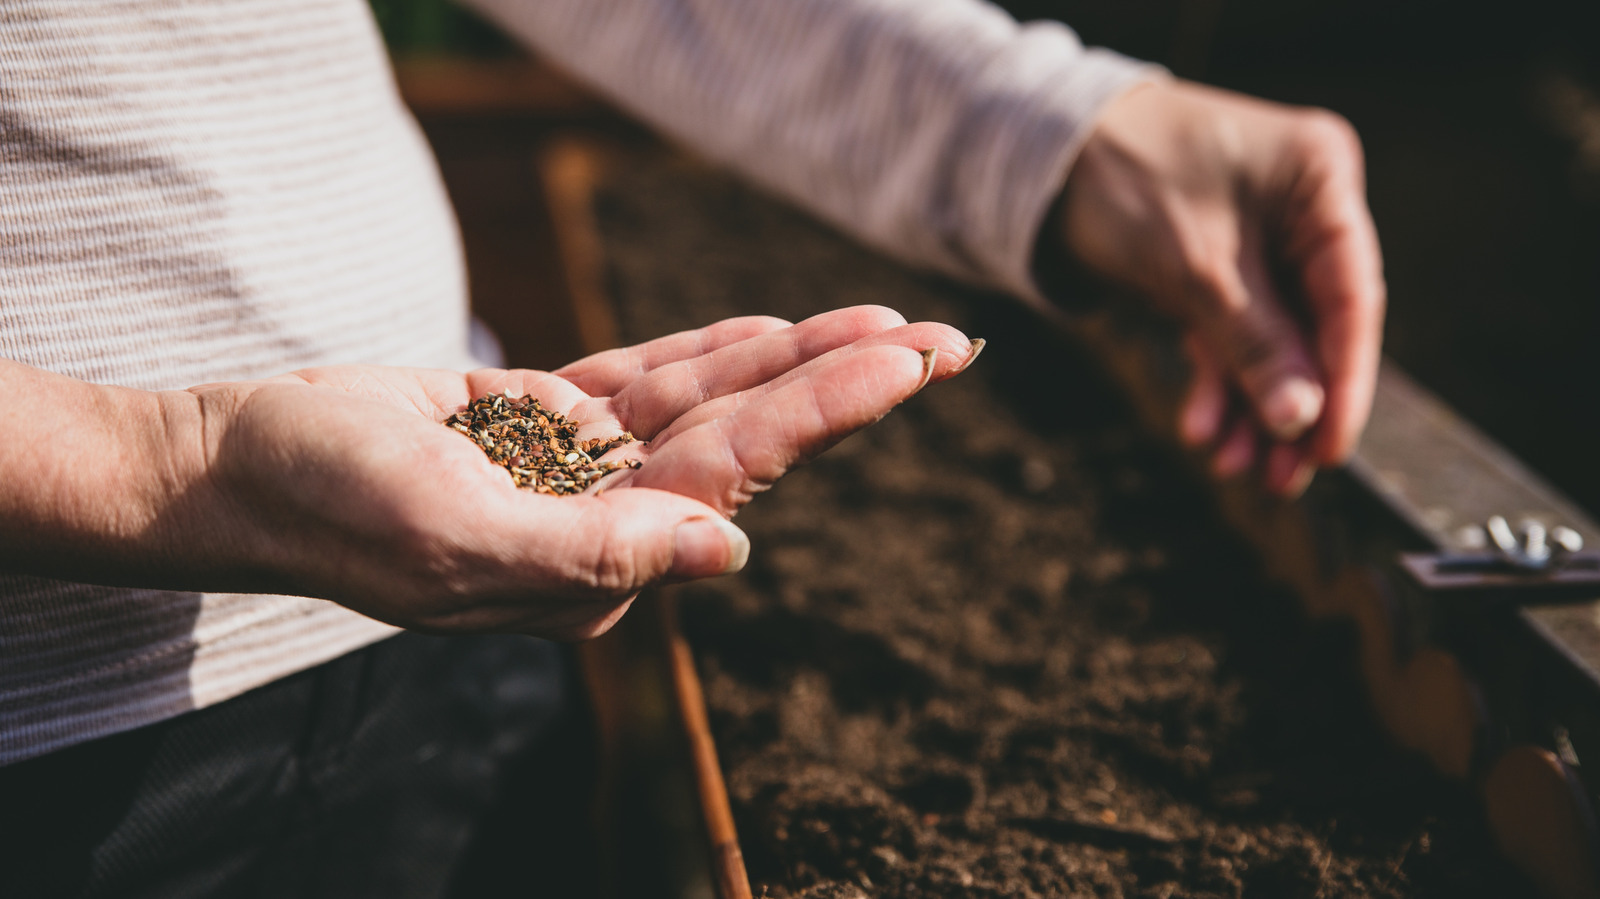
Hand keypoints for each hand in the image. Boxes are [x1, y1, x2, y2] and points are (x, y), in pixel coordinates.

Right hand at [179, 306, 975, 639]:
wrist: (238, 466)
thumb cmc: (333, 508)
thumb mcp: (456, 539)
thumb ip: (593, 553)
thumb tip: (733, 553)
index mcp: (596, 564)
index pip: (735, 476)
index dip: (825, 411)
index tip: (908, 362)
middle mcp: (603, 521)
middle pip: (748, 439)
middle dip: (844, 386)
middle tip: (948, 343)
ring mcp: (576, 469)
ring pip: (707, 403)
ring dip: (793, 361)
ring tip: (887, 325)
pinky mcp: (541, 421)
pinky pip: (643, 381)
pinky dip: (706, 353)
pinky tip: (772, 332)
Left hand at [1050, 80, 1384, 494]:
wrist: (1040, 154)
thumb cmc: (1126, 180)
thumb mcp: (1197, 269)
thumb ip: (1257, 344)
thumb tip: (1303, 422)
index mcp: (1321, 180)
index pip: (1352, 296)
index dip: (1344, 381)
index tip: (1330, 451)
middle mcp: (1302, 208)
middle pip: (1315, 327)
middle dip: (1293, 408)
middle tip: (1282, 482)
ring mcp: (1261, 239)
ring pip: (1271, 342)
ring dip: (1253, 408)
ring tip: (1232, 469)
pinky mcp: (1218, 269)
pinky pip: (1230, 336)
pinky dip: (1218, 383)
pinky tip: (1202, 430)